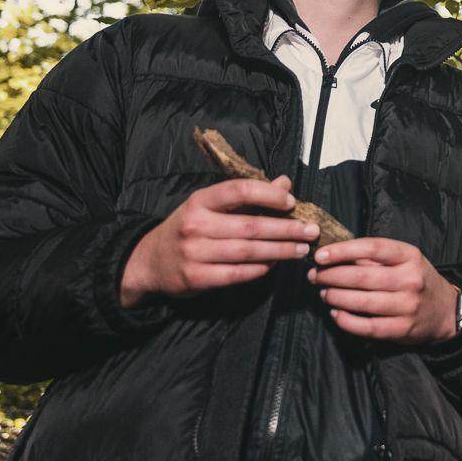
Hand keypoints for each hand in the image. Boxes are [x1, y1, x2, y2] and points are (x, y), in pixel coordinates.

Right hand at [121, 176, 318, 307]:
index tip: (292, 202)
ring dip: (279, 251)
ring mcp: (194, 253)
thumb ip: (247, 196)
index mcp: (200, 200)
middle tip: (311, 231)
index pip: (240, 190)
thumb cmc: (189, 228)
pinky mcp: (196, 278)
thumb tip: (284, 183)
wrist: (150, 261)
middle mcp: (196, 224)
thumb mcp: (210, 206)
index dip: (269, 195)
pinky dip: (259, 269)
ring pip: (247, 252)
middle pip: (250, 226)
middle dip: (286, 229)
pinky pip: (236, 274)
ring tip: (301, 250)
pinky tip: (274, 265)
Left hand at [308, 237, 459, 343]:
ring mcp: (407, 306)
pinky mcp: (402, 329)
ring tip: (323, 293)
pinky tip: (336, 313)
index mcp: (410, 256)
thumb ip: (374, 257)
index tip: (320, 255)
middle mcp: (410, 280)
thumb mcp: (404, 260)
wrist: (444, 310)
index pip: (372, 248)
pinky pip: (367, 327)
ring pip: (362, 302)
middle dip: (332, 276)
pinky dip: (347, 321)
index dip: (343, 251)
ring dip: (335, 297)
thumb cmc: (416, 279)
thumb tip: (334, 254)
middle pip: (363, 276)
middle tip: (315, 276)